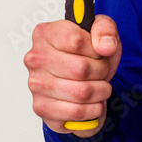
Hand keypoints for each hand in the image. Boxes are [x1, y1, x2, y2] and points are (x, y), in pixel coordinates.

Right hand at [24, 16, 120, 136]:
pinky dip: (94, 109)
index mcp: (45, 33)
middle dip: (102, 72)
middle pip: (81, 69)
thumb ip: (105, 29)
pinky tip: (92, 101)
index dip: (96, 50)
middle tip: (103, 71)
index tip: (98, 52)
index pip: (76, 41)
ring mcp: (36, 84)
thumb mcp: (101, 30)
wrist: (82, 77)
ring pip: (82, 93)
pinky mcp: (41, 108)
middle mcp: (36, 59)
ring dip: (101, 91)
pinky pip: (77, 112)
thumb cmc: (88, 52)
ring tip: (100, 86)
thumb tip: (105, 47)